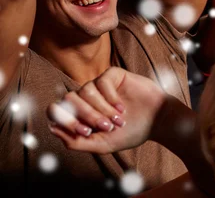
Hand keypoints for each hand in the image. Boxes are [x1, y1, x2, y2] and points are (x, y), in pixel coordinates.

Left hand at [47, 68, 165, 153]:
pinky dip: (110, 98)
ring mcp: (98, 85)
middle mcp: (85, 97)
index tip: (87, 132)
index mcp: (79, 113)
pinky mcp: (112, 75)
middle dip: (87, 116)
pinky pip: (102, 82)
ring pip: (85, 91)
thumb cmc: (130, 133)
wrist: (157, 121)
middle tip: (107, 127)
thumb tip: (52, 129)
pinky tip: (122, 107)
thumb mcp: (102, 144)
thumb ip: (76, 142)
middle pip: (69, 100)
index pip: (56, 110)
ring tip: (119, 120)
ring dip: (102, 109)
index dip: (66, 121)